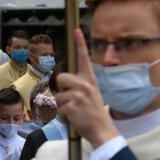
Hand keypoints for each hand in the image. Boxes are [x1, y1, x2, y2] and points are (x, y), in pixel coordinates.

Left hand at [55, 30, 118, 148]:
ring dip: (62, 107)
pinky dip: (63, 117)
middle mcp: (85, 84)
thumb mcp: (92, 96)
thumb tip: (62, 86)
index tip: (77, 30)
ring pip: (58, 96)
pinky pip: (59, 109)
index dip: (80, 44)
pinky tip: (74, 119)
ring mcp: (78, 95)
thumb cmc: (95, 114)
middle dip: (61, 89)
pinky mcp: (72, 106)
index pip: (84, 59)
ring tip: (76, 113)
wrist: (102, 130)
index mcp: (91, 80)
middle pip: (60, 78)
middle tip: (71, 100)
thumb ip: (79, 87)